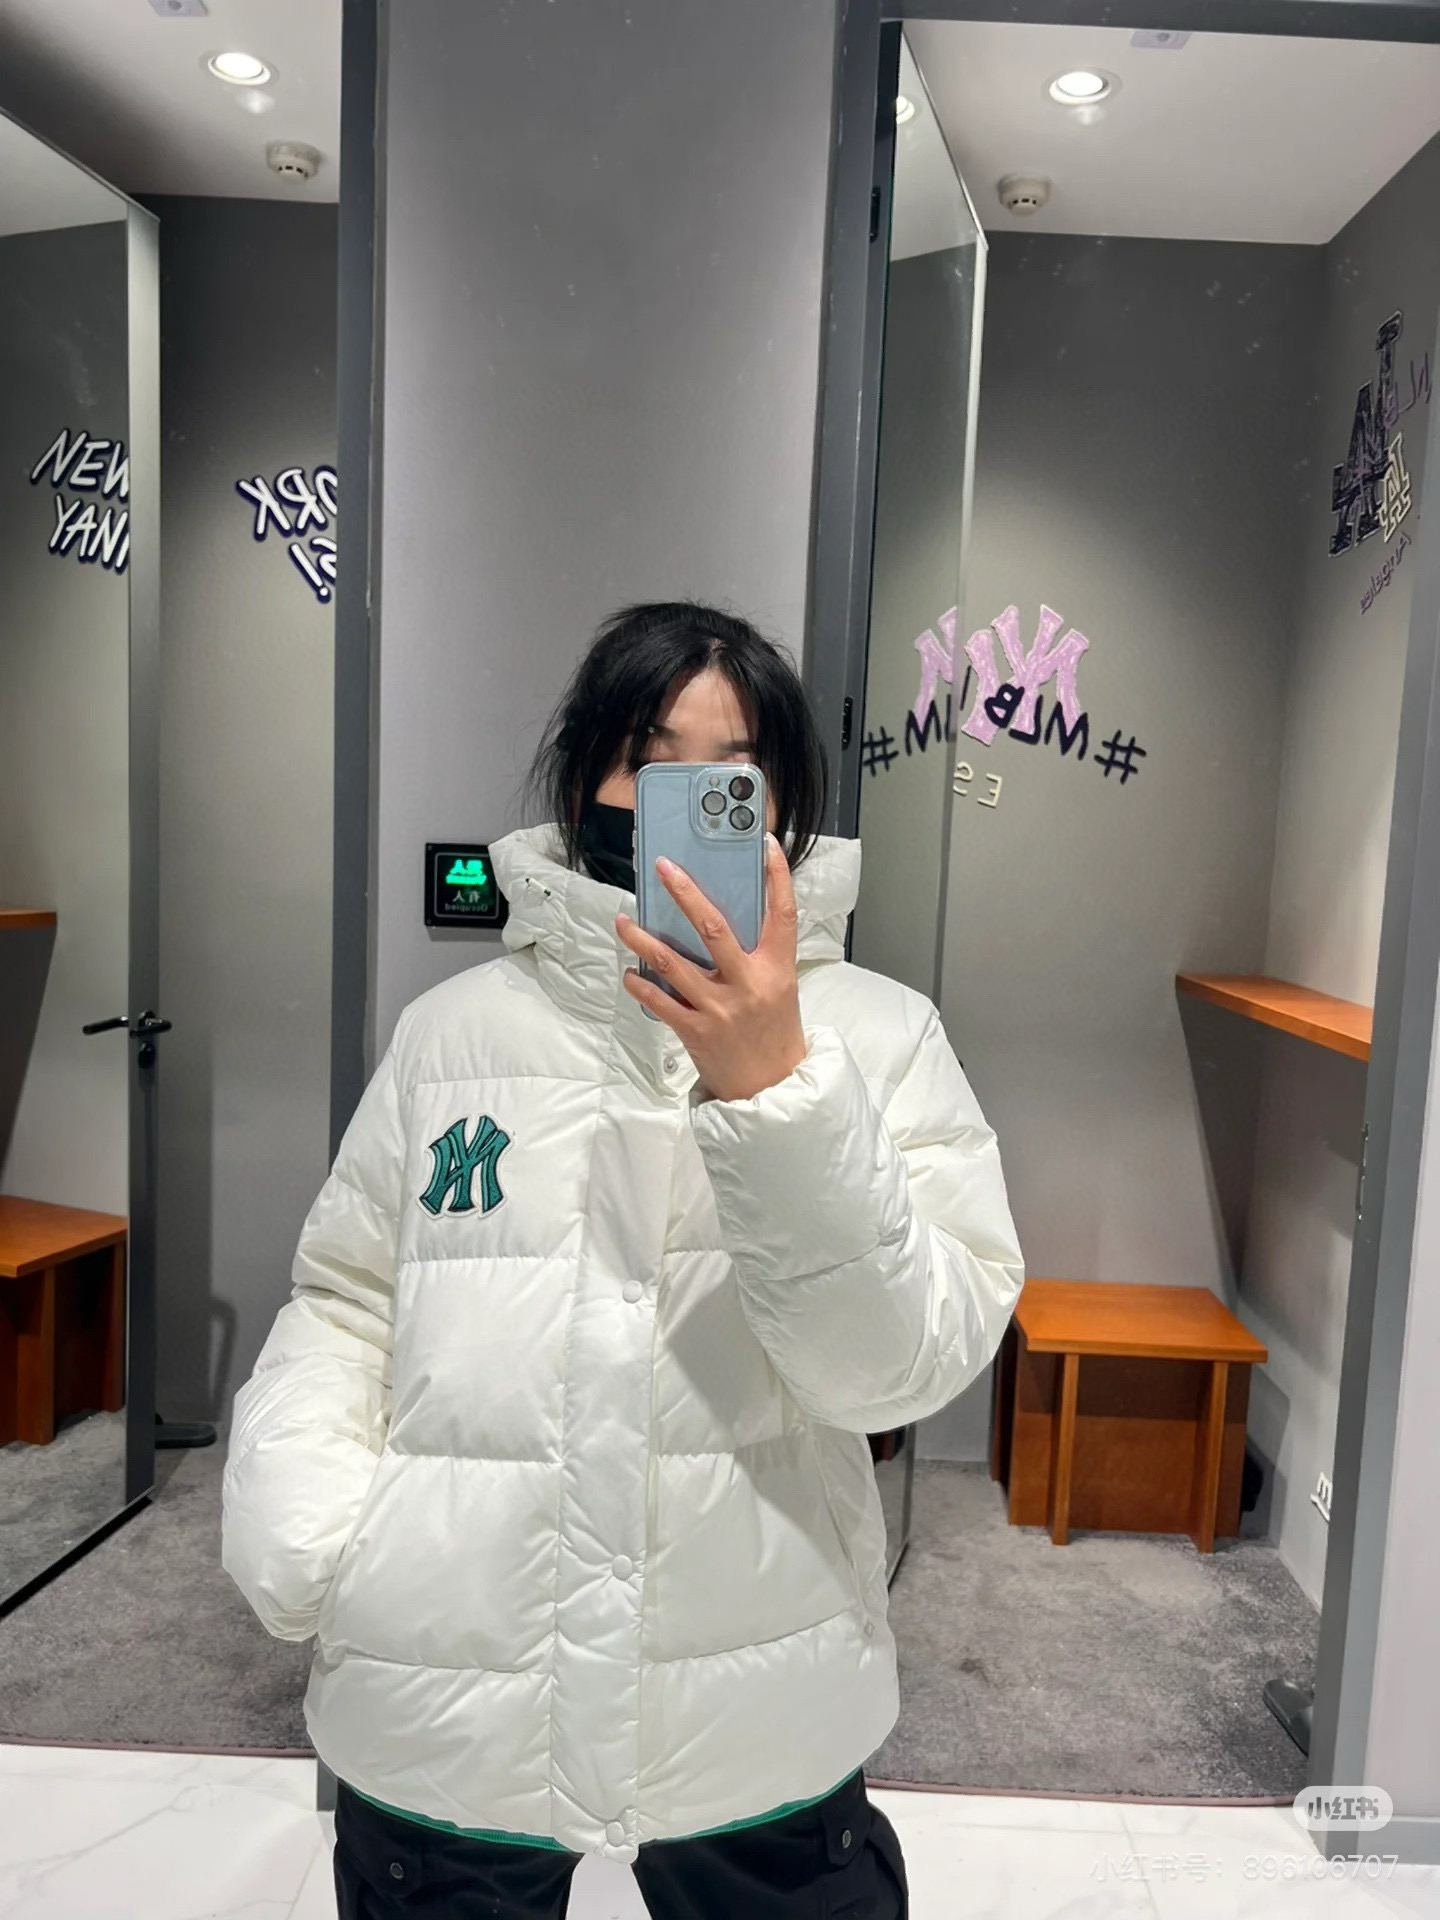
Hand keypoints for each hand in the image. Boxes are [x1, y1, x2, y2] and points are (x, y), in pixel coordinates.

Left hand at [615, 834, 806, 1101]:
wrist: (772, 1088)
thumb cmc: (774, 1032)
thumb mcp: (778, 987)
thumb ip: (756, 955)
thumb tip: (716, 918)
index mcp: (777, 969)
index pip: (783, 913)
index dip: (778, 877)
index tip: (767, 846)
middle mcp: (750, 984)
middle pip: (714, 928)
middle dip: (686, 894)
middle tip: (665, 868)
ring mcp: (720, 1009)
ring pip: (672, 963)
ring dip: (642, 939)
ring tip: (623, 921)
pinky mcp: (696, 1031)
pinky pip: (659, 1001)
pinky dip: (640, 985)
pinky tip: (629, 972)